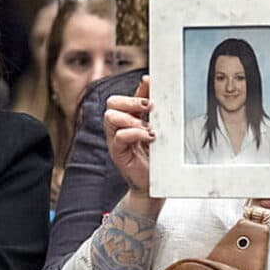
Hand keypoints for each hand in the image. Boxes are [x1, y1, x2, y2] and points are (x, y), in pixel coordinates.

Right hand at [103, 77, 160, 214]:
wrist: (155, 183)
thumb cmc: (156, 156)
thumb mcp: (158, 129)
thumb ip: (154, 111)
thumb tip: (153, 88)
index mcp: (128, 119)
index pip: (125, 97)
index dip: (137, 90)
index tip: (151, 86)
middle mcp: (118, 127)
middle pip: (112, 103)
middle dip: (131, 101)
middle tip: (149, 108)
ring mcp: (115, 139)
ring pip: (111, 117)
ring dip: (132, 119)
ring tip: (149, 128)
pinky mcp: (118, 152)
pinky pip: (120, 136)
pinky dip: (135, 133)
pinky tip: (150, 137)